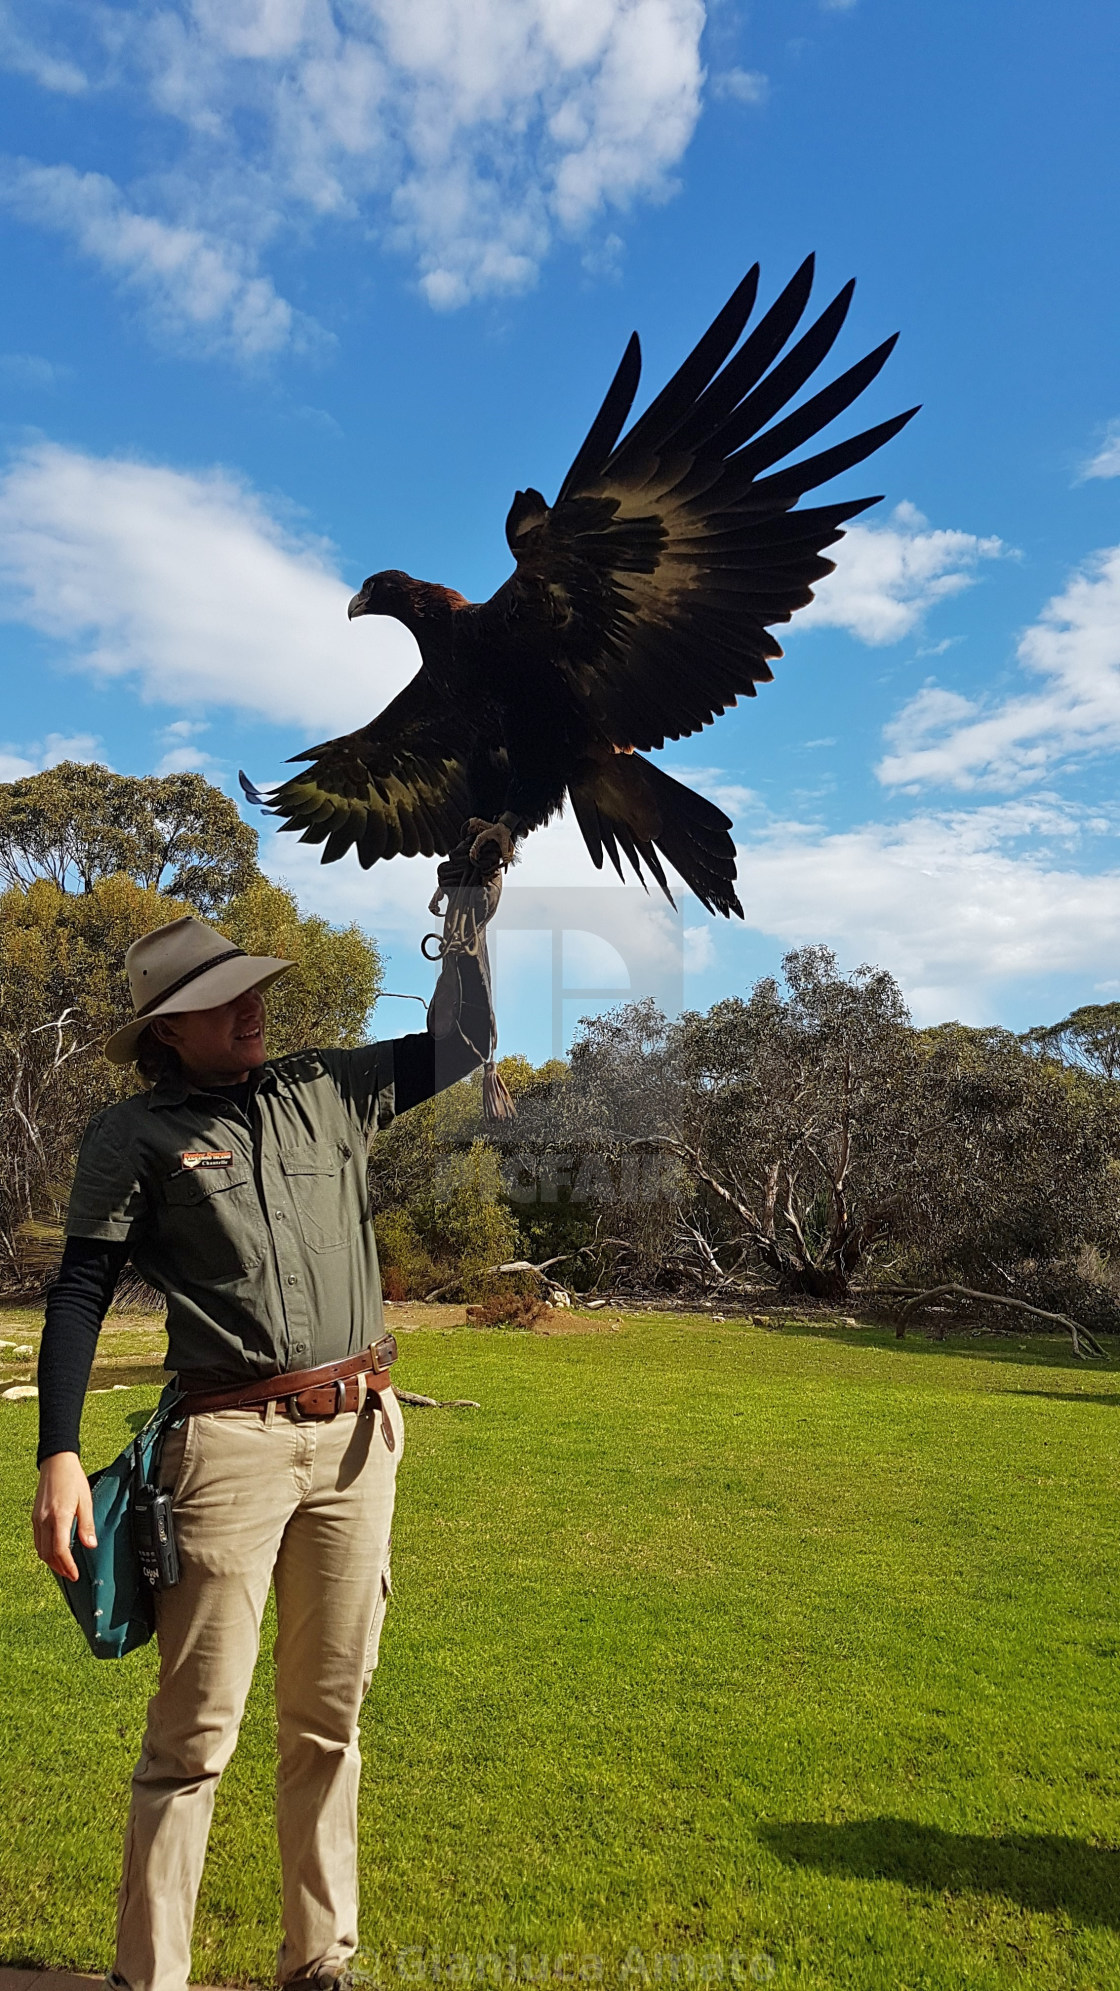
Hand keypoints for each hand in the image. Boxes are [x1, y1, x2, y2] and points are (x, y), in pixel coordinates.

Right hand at [33, 1451, 94, 1581]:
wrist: (56, 1463)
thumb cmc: (72, 1478)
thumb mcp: (86, 1500)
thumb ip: (87, 1524)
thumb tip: (90, 1544)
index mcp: (59, 1516)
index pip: (60, 1549)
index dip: (67, 1566)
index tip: (75, 1574)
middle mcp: (45, 1520)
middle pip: (48, 1554)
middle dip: (60, 1568)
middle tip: (72, 1575)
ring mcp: (38, 1519)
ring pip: (40, 1550)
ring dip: (52, 1563)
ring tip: (64, 1568)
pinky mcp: (35, 1517)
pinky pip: (38, 1541)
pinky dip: (45, 1552)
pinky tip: (54, 1553)